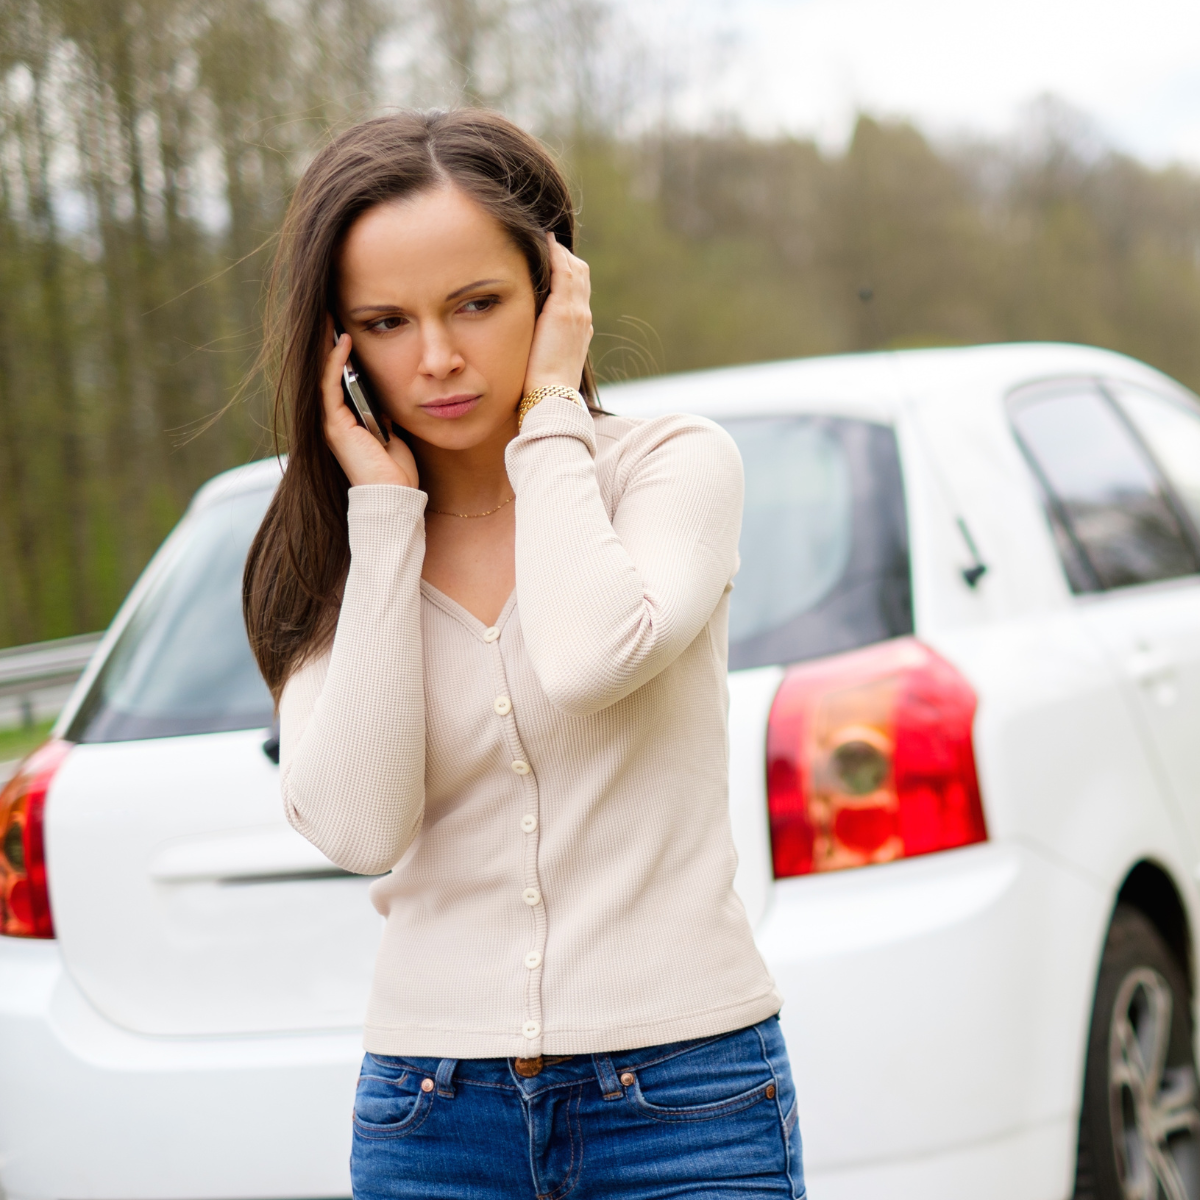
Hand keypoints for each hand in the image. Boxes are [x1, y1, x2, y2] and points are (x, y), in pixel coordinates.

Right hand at [321, 320, 418, 488]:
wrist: (392, 495)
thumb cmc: (395, 471)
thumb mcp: (391, 435)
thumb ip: (382, 417)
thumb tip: (383, 400)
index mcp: (346, 422)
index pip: (337, 380)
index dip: (339, 354)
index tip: (345, 328)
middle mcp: (333, 420)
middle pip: (325, 372)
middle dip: (325, 343)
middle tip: (329, 312)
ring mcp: (331, 422)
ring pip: (323, 374)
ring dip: (326, 345)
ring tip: (329, 317)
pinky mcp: (335, 424)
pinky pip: (331, 385)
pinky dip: (336, 362)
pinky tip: (343, 342)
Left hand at [523, 233, 593, 396]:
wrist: (553, 396)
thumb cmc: (545, 388)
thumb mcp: (548, 364)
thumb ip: (545, 348)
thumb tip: (532, 344)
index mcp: (580, 330)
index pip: (579, 294)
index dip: (569, 275)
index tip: (554, 264)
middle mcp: (582, 317)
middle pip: (581, 277)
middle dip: (567, 259)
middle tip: (549, 245)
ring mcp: (576, 312)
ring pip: (575, 270)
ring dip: (561, 252)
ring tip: (546, 239)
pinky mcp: (563, 310)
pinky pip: (564, 271)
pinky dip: (557, 254)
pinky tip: (546, 241)